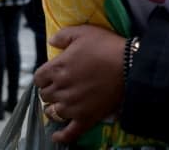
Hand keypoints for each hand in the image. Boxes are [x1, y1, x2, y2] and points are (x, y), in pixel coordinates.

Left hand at [34, 24, 125, 143]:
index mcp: (57, 68)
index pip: (38, 78)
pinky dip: (61, 136)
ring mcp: (72, 106)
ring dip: (54, 108)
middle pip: (44, 95)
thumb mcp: (83, 32)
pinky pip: (69, 133)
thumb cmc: (106, 46)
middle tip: (59, 87)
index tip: (51, 75)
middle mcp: (61, 89)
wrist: (130, 65)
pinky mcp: (86, 118)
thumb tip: (50, 42)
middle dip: (50, 90)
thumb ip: (63, 36)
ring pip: (52, 113)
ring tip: (60, 105)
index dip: (44, 76)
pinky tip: (56, 136)